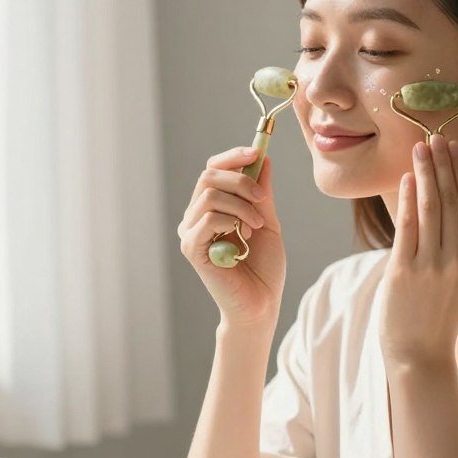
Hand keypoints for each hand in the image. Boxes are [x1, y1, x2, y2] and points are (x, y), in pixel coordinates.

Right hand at [178, 147, 285, 325]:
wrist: (261, 305)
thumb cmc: (263, 268)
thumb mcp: (267, 222)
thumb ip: (261, 193)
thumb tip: (262, 159)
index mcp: (211, 208)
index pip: (213, 169)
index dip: (232, 157)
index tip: (256, 152)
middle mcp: (195, 218)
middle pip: (208, 175)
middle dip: (240, 179)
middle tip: (262, 199)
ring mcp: (190, 233)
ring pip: (209, 194)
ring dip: (240, 204)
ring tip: (255, 225)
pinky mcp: (191, 248)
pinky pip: (207, 218)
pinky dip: (230, 220)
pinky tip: (243, 238)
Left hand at [378, 133, 457, 370]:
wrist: (420, 354)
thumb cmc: (436, 314)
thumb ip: (456, 245)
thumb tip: (444, 202)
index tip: (452, 148)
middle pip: (452, 200)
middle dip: (443, 165)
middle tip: (435, 136)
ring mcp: (434, 265)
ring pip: (432, 208)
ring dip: (426, 174)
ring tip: (419, 149)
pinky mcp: (406, 271)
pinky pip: (408, 227)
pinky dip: (408, 199)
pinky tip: (407, 179)